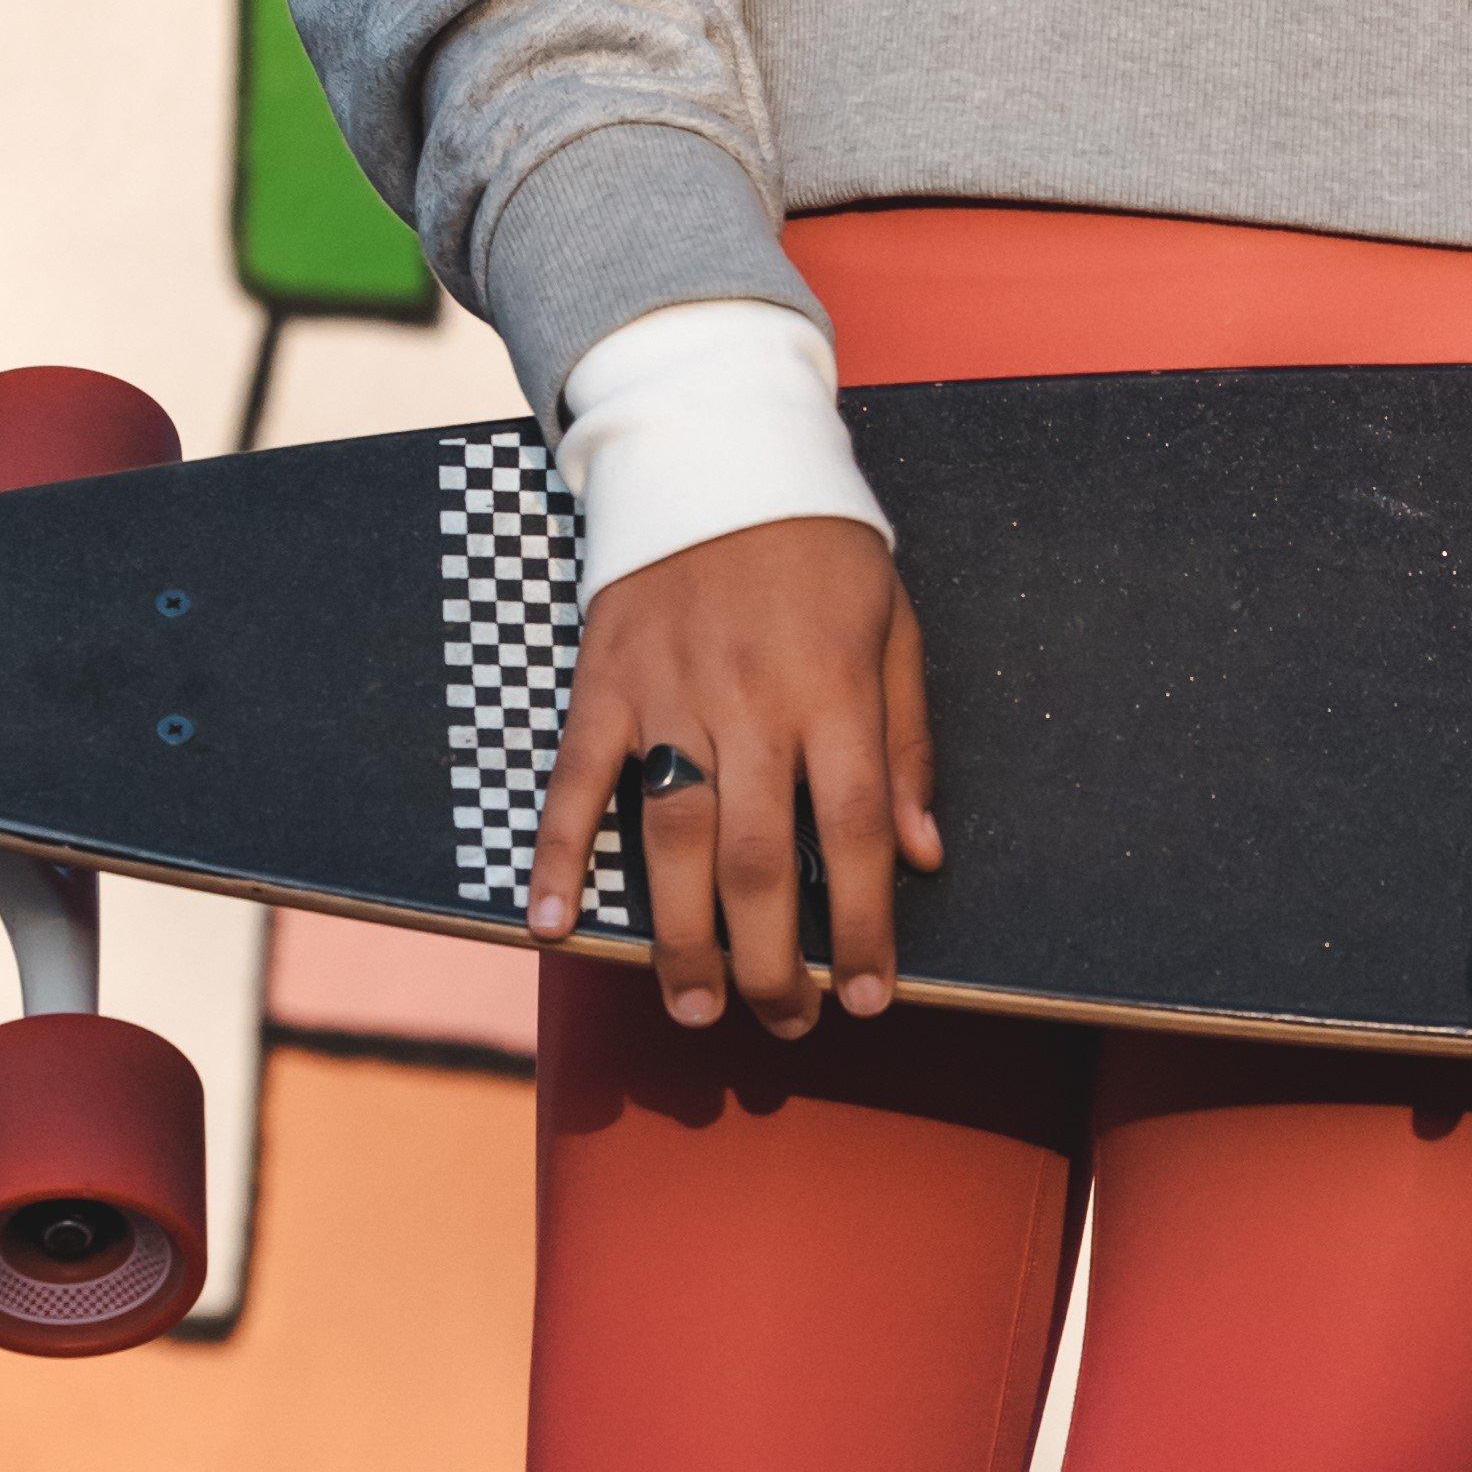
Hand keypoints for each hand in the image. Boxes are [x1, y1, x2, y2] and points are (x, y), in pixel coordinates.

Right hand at [529, 518, 939, 1037]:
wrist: (717, 447)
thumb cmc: (822, 545)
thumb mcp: (894, 626)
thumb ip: (908, 743)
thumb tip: (921, 856)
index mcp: (834, 690)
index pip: (857, 832)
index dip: (867, 926)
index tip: (873, 997)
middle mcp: (751, 703)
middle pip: (762, 859)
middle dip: (774, 961)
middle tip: (783, 1024)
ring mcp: (669, 694)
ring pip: (672, 838)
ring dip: (681, 937)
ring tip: (696, 1007)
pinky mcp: (606, 683)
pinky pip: (576, 779)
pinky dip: (558, 853)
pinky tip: (550, 924)